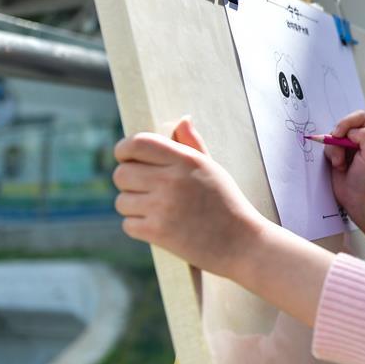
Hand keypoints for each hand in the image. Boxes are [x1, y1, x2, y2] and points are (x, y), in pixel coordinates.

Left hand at [113, 117, 264, 280]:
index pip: (138, 143)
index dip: (124, 149)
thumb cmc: (227, 203)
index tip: (126, 156)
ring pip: (121, 201)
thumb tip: (182, 120)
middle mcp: (172, 180)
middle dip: (127, 181)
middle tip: (144, 188)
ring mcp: (163, 206)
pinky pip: (128, 225)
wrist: (243, 243)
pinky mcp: (158, 232)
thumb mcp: (213, 169)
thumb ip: (192, 144)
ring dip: (133, 206)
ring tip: (156, 210)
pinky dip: (138, 227)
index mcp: (186, 160)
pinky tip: (159, 227)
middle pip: (121, 173)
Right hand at [324, 110, 364, 244]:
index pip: (360, 117)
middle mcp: (364, 137)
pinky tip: (339, 167)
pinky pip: (329, 145)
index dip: (348, 122)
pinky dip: (331, 155)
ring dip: (335, 149)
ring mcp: (350, 145)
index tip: (339, 134)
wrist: (357, 199)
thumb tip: (350, 131)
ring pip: (334, 135)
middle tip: (338, 152)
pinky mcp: (339, 153)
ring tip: (341, 164)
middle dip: (338, 136)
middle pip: (345, 123)